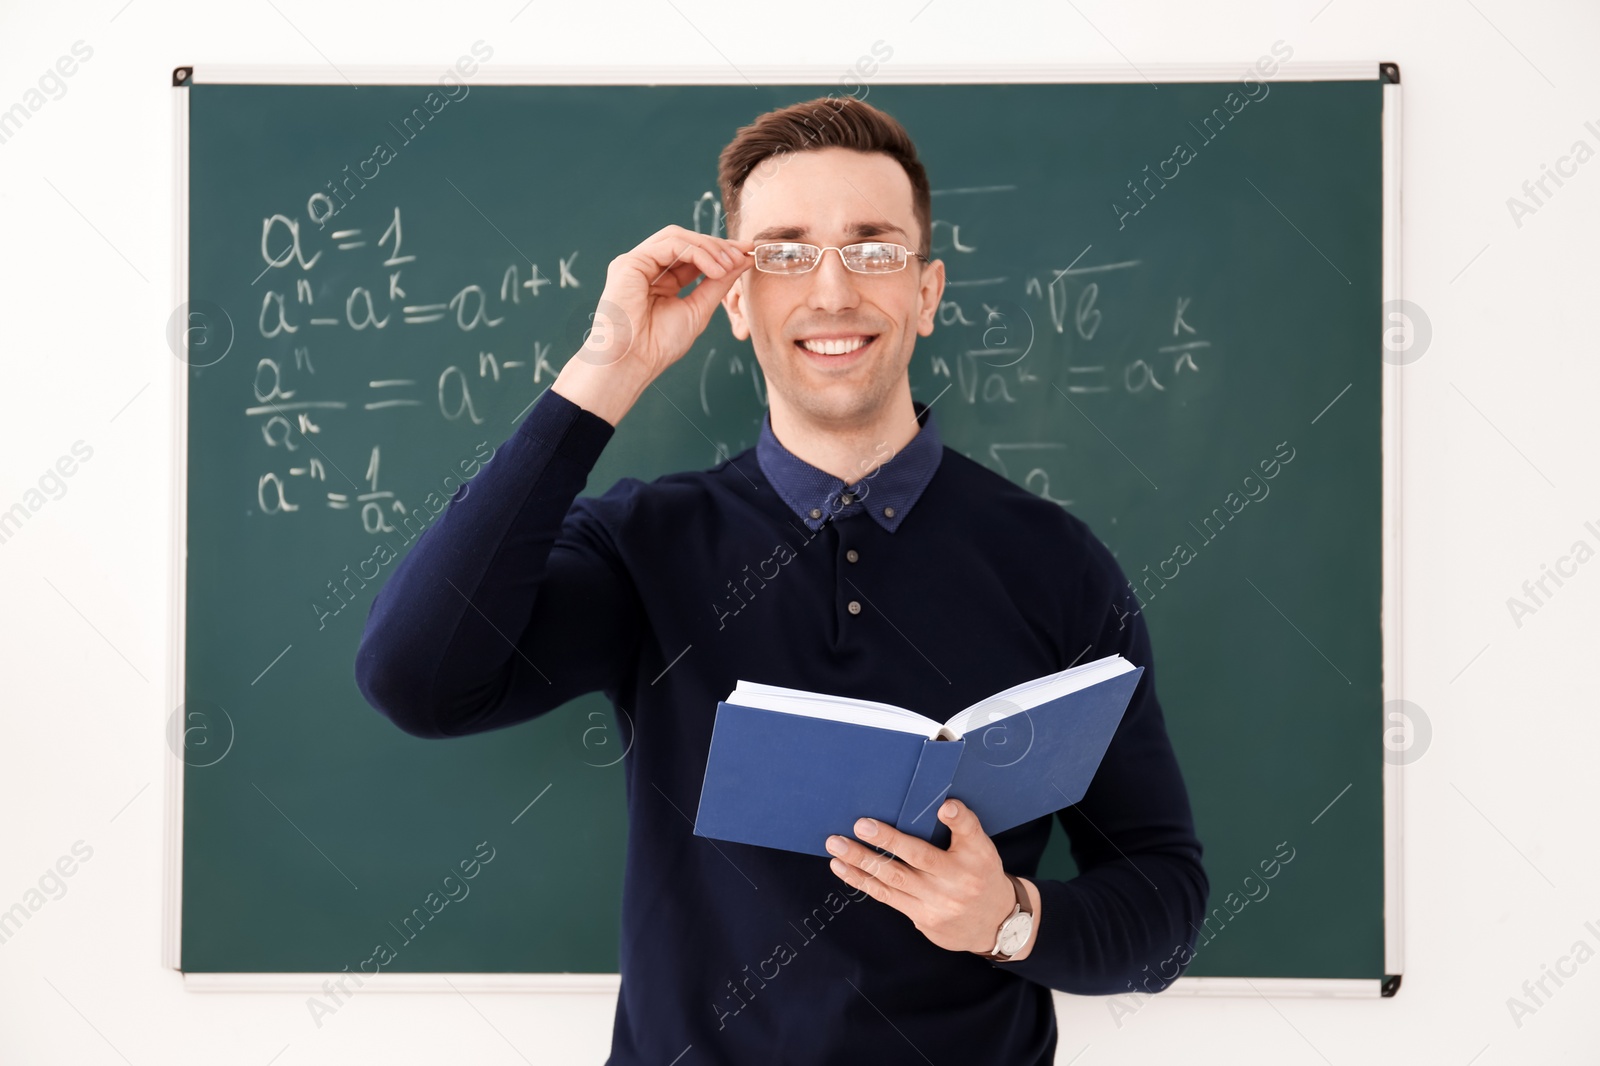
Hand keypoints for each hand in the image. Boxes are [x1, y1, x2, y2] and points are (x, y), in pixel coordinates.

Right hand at [580, 224, 752, 382]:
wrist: (633, 362)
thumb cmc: (659, 344)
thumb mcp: (699, 309)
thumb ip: (718, 283)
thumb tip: (742, 261)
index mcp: (662, 280)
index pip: (693, 255)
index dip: (721, 251)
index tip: (748, 252)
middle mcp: (648, 267)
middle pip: (686, 240)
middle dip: (718, 245)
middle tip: (743, 254)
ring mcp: (637, 262)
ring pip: (678, 237)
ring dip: (709, 247)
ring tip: (730, 264)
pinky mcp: (630, 262)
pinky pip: (671, 244)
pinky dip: (697, 253)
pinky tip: (714, 269)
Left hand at [824, 799, 1038, 958]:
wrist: (994, 924)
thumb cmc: (981, 875)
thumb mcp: (981, 849)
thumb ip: (962, 827)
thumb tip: (942, 805)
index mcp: (976, 857)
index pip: (969, 833)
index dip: (958, 819)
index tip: (944, 807)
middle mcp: (957, 880)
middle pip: (919, 857)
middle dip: (887, 840)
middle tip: (860, 825)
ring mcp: (937, 902)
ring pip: (894, 878)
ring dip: (862, 861)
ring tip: (836, 845)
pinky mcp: (922, 917)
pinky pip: (887, 896)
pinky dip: (862, 880)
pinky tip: (842, 867)